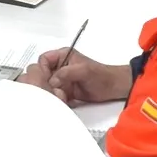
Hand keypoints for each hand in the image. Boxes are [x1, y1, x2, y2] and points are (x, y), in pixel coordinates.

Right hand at [18, 48, 133, 106]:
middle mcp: (60, 67)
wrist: (113, 88)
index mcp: (63, 56)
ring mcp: (62, 80)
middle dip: (46, 83)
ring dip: (51, 92)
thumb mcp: (84, 70)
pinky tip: (64, 100)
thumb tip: (52, 80)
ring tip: (61, 96)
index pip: (43, 60)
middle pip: (42, 74)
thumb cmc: (102, 75)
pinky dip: (57, 99)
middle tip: (54, 90)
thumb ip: (67, 73)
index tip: (48, 79)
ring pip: (47, 86)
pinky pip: (54, 95)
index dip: (43, 69)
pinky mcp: (65, 91)